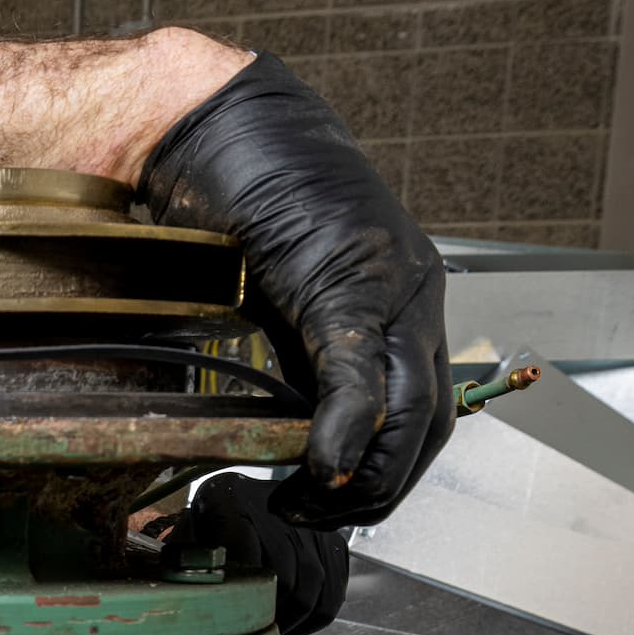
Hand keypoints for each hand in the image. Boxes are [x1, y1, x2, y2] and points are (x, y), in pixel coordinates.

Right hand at [141, 53, 450, 526]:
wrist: (203, 119)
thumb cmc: (231, 188)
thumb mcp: (279, 288)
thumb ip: (302, 350)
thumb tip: (299, 429)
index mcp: (402, 290)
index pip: (426, 406)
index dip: (388, 465)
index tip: (337, 497)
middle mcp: (412, 288)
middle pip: (430, 421)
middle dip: (384, 485)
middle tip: (325, 514)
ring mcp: (386, 284)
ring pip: (409, 409)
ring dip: (365, 474)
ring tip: (309, 501)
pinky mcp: (342, 282)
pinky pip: (359, 376)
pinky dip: (345, 432)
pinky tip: (318, 466)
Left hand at [181, 473, 348, 634]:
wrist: (242, 494)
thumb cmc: (209, 525)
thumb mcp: (188, 536)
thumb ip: (185, 562)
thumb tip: (185, 599)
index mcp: (229, 499)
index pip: (243, 553)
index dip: (242, 594)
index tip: (236, 616)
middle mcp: (275, 506)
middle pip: (284, 577)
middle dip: (271, 612)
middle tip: (257, 628)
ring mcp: (309, 523)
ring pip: (312, 588)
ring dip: (295, 619)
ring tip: (276, 627)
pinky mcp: (332, 540)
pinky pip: (333, 592)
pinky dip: (315, 616)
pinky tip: (297, 621)